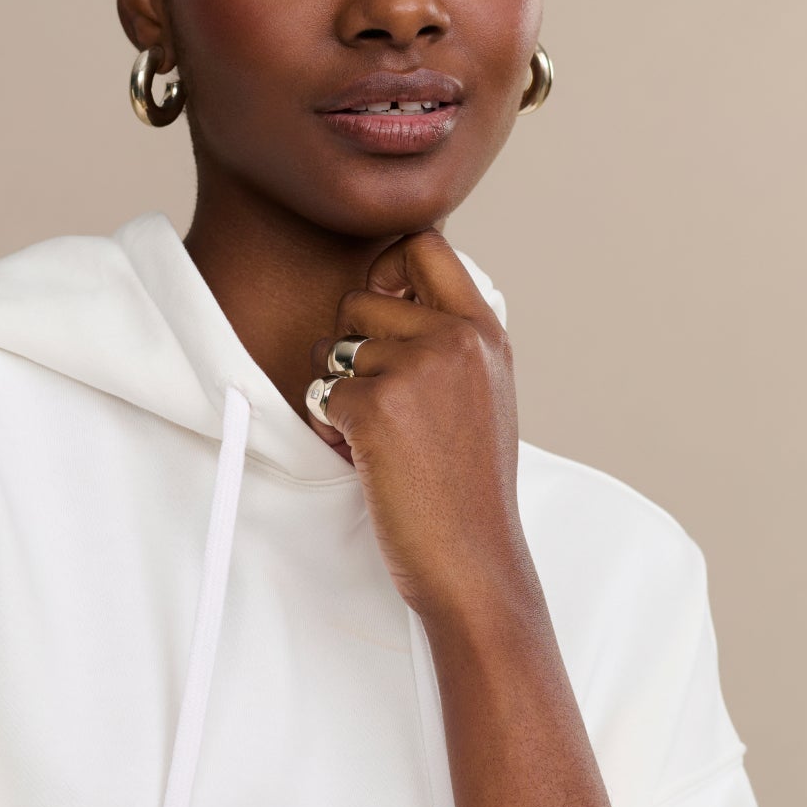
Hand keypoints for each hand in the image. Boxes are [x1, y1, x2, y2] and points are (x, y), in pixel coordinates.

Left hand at [307, 227, 529, 623]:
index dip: (386, 270)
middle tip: (371, 399)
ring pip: (333, 348)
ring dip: (334, 390)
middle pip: (359, 296)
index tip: (380, 316)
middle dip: (346, 346)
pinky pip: (321, 395)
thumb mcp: (484, 396)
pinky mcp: (378, 407)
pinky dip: (329, 429)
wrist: (474, 561)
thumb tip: (389, 298)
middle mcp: (456, 338)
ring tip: (371, 438)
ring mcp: (417, 369)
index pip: (425, 245)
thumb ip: (449, 345)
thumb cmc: (468, 491)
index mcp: (485, 332)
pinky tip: (362, 460)